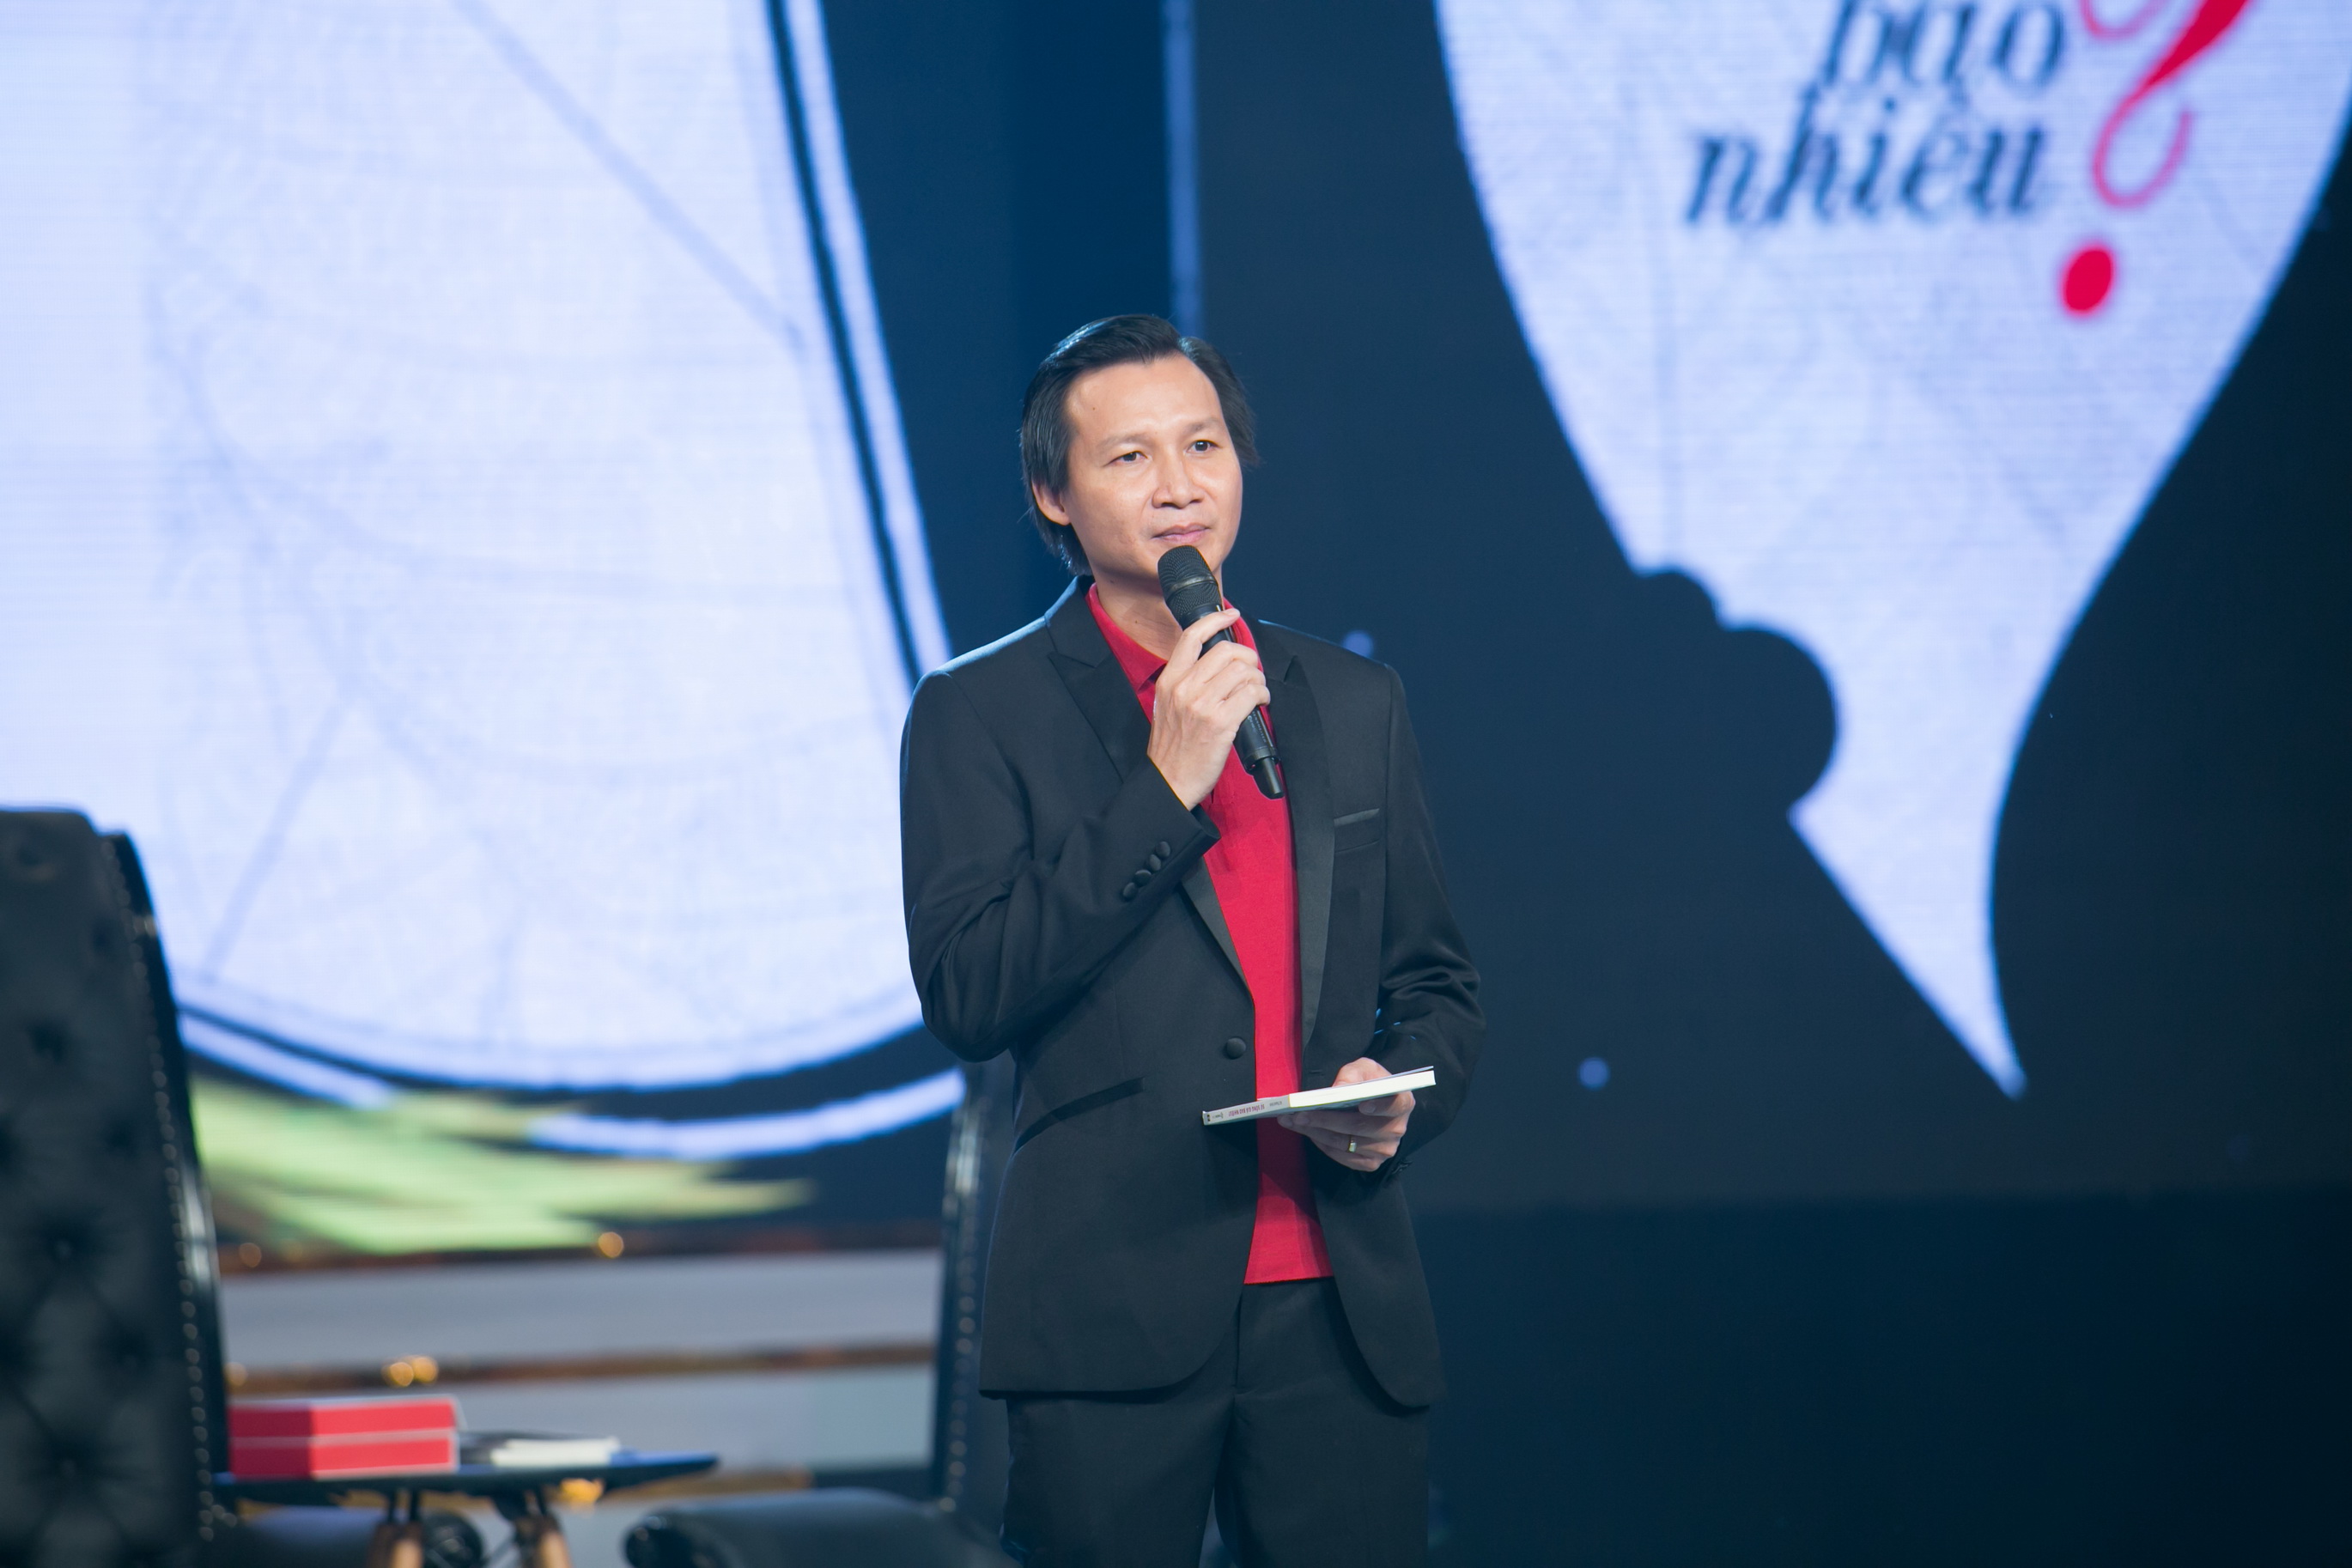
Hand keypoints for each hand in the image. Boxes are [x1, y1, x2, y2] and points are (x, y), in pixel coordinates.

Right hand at [1145, 608, 1269, 808]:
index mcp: (1169, 681)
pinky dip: (1263, 694)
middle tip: (1252, 669)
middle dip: (1248, 656)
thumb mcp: (1167, 707)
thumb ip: (1186, 683)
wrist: (1168, 781)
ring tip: (1257, 690)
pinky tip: (1261, 702)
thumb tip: (1217, 664)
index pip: (1191, 636)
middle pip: (1226, 651)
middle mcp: (1184, 688)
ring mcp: (1202, 705)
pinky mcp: (1220, 723)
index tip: (1231, 614)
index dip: (1216, 620)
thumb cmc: (1172, 749)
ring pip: (1243, 671)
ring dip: (1258, 678)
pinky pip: (1252, 694)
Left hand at [1280, 1056, 1413, 1172]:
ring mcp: (1385, 1150)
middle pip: (1358, 1126)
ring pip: (1345, 1143)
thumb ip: (1353, 1073)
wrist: (1376, 1104)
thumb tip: (1339, 1087)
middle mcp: (1397, 1129)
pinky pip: (1341, 1156)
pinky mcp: (1371, 1163)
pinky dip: (1321, 1144)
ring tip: (1292, 1121)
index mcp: (1402, 1102)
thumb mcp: (1365, 1068)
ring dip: (1315, 1132)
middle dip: (1325, 1120)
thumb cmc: (1371, 1083)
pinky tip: (1306, 1131)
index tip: (1362, 1104)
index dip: (1380, 1106)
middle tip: (1299, 1113)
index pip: (1394, 1105)